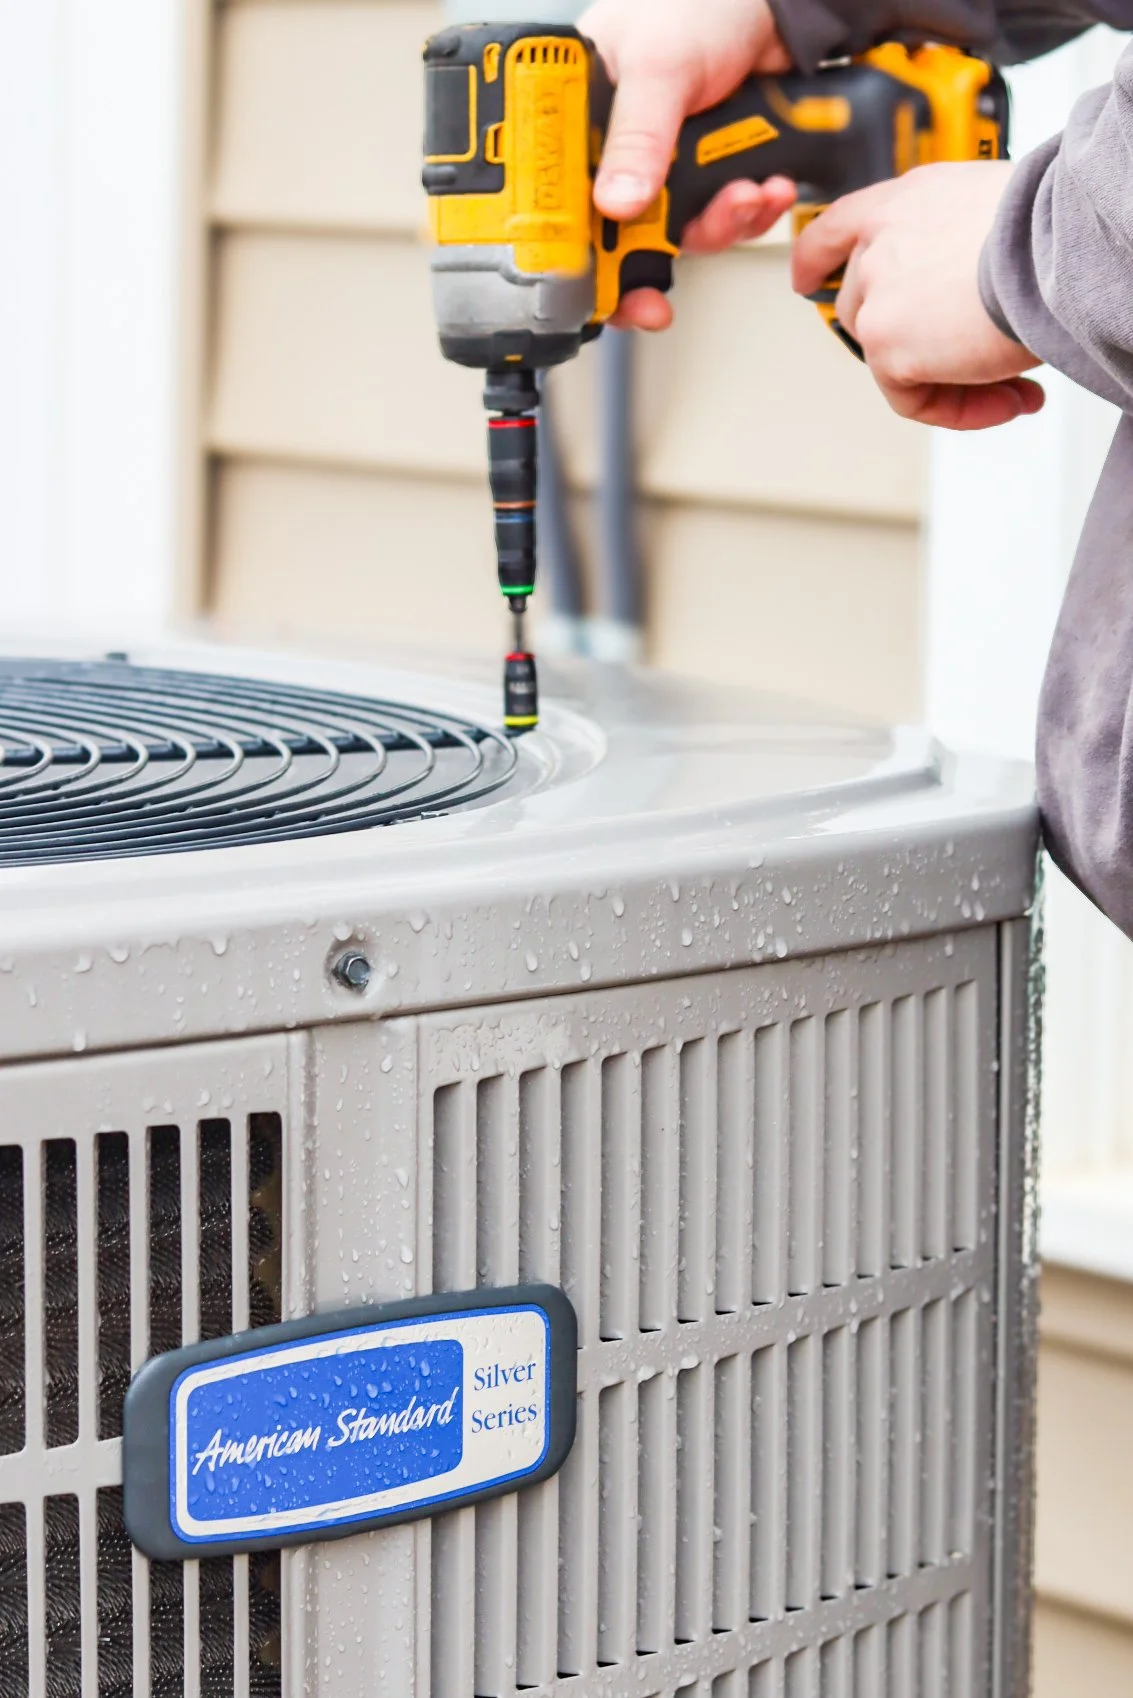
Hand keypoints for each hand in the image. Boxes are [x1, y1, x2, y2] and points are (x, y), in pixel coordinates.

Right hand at [578, 0, 795, 329]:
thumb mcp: (660, 65)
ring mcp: (665, 165)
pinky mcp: (708, 174)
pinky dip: (749, 210)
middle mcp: (617, 148)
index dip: (572, 256)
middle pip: (618, 234)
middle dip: (651, 261)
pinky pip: (723, 216)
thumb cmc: (702, 3)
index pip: (558, 201)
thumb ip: (638, 137)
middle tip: (657, 294)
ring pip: (679, 232)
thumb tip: (616, 204)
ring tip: (745, 196)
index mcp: (579, 118)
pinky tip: (766, 187)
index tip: (591, 290)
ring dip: (718, 226)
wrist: (779, 4)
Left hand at [792, 161, 1044, 429]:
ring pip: (889, 361)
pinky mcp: (886, 345)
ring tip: (1012, 383)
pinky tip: (1009, 398)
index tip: (805, 279)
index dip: (816, 259)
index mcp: (905, 201)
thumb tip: (975, 294)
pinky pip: (912, 400)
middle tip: (980, 360)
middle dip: (920, 345)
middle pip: (865, 311)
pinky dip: (961, 410)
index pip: (837, 228)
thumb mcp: (991, 215)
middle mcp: (880, 242)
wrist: (1055, 241)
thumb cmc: (1046, 223)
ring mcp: (876, 295)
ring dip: (953, 382)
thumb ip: (958, 248)